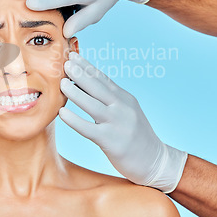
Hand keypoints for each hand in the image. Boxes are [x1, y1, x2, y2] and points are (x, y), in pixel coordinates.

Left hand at [58, 52, 186, 192]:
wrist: (155, 162)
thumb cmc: (134, 136)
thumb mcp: (125, 112)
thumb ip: (108, 100)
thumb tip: (82, 85)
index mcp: (124, 98)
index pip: (102, 78)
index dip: (86, 66)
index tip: (72, 55)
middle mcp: (122, 107)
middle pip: (98, 86)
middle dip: (80, 73)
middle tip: (65, 62)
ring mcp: (118, 124)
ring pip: (93, 104)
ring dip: (75, 92)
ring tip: (61, 82)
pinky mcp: (112, 141)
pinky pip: (89, 129)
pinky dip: (74, 120)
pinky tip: (62, 113)